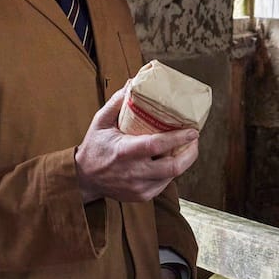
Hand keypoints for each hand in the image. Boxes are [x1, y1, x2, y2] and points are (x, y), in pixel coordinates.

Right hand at [74, 89, 198, 203]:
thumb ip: (116, 102)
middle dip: (190, 153)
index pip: (158, 145)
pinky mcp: (142, 196)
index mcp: (125, 152)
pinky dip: (170, 172)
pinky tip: (169, 161)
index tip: (192, 130)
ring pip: (172, 177)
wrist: (84, 178)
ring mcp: (139, 187)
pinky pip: (164, 184)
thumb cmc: (94, 147)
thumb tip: (132, 83)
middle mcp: (134, 172)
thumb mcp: (100, 121)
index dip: (179, 138)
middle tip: (194, 139)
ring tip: (185, 147)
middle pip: (173, 167)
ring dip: (182, 162)